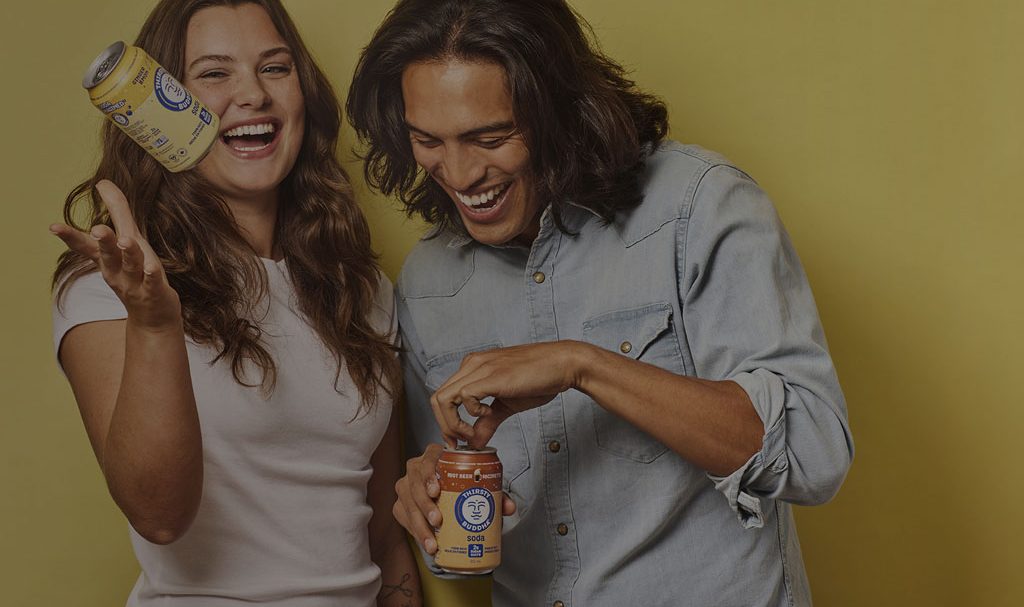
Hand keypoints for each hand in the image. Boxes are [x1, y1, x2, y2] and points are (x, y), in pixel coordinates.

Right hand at [50, 180, 180, 329]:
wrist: (152, 318)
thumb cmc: (137, 274)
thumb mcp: (126, 240)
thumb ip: (117, 211)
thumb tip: (103, 182)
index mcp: (107, 259)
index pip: (86, 246)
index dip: (70, 236)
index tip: (53, 226)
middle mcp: (117, 271)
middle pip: (108, 254)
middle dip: (104, 242)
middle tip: (98, 229)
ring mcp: (135, 284)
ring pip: (131, 266)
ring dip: (128, 254)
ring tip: (126, 241)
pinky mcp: (154, 293)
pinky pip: (151, 283)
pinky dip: (150, 275)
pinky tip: (151, 267)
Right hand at [393, 443, 515, 555]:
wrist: (450, 496)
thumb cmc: (463, 487)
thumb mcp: (480, 488)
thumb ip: (496, 496)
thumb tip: (509, 507)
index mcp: (436, 456)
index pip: (429, 459)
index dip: (429, 474)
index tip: (436, 492)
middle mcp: (417, 468)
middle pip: (414, 483)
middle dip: (424, 504)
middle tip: (438, 521)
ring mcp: (406, 486)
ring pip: (407, 503)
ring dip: (419, 524)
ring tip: (432, 542)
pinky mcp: (401, 504)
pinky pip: (404, 517)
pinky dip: (414, 532)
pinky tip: (425, 542)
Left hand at [431, 341, 586, 448]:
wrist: (563, 364)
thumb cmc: (540, 379)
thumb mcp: (507, 404)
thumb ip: (488, 422)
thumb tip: (475, 442)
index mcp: (473, 368)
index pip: (443, 396)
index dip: (445, 422)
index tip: (458, 441)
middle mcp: (471, 365)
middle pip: (436, 398)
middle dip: (444, 426)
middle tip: (460, 443)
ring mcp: (479, 368)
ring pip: (443, 398)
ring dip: (453, 423)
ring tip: (471, 434)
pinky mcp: (491, 376)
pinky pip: (464, 396)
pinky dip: (471, 413)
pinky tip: (489, 414)